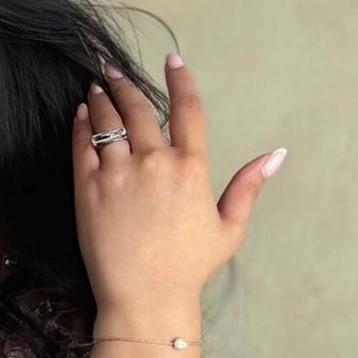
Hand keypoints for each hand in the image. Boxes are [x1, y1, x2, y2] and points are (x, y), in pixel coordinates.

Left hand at [72, 55, 281, 319]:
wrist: (145, 297)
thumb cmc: (189, 268)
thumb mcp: (229, 228)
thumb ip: (248, 186)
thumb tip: (276, 155)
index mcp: (191, 167)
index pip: (187, 108)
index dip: (180, 79)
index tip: (172, 59)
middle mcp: (154, 162)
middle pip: (139, 108)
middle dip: (125, 84)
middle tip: (113, 70)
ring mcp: (118, 174)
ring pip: (108, 122)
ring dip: (102, 99)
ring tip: (97, 87)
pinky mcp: (88, 190)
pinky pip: (83, 146)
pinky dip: (82, 126)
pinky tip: (81, 115)